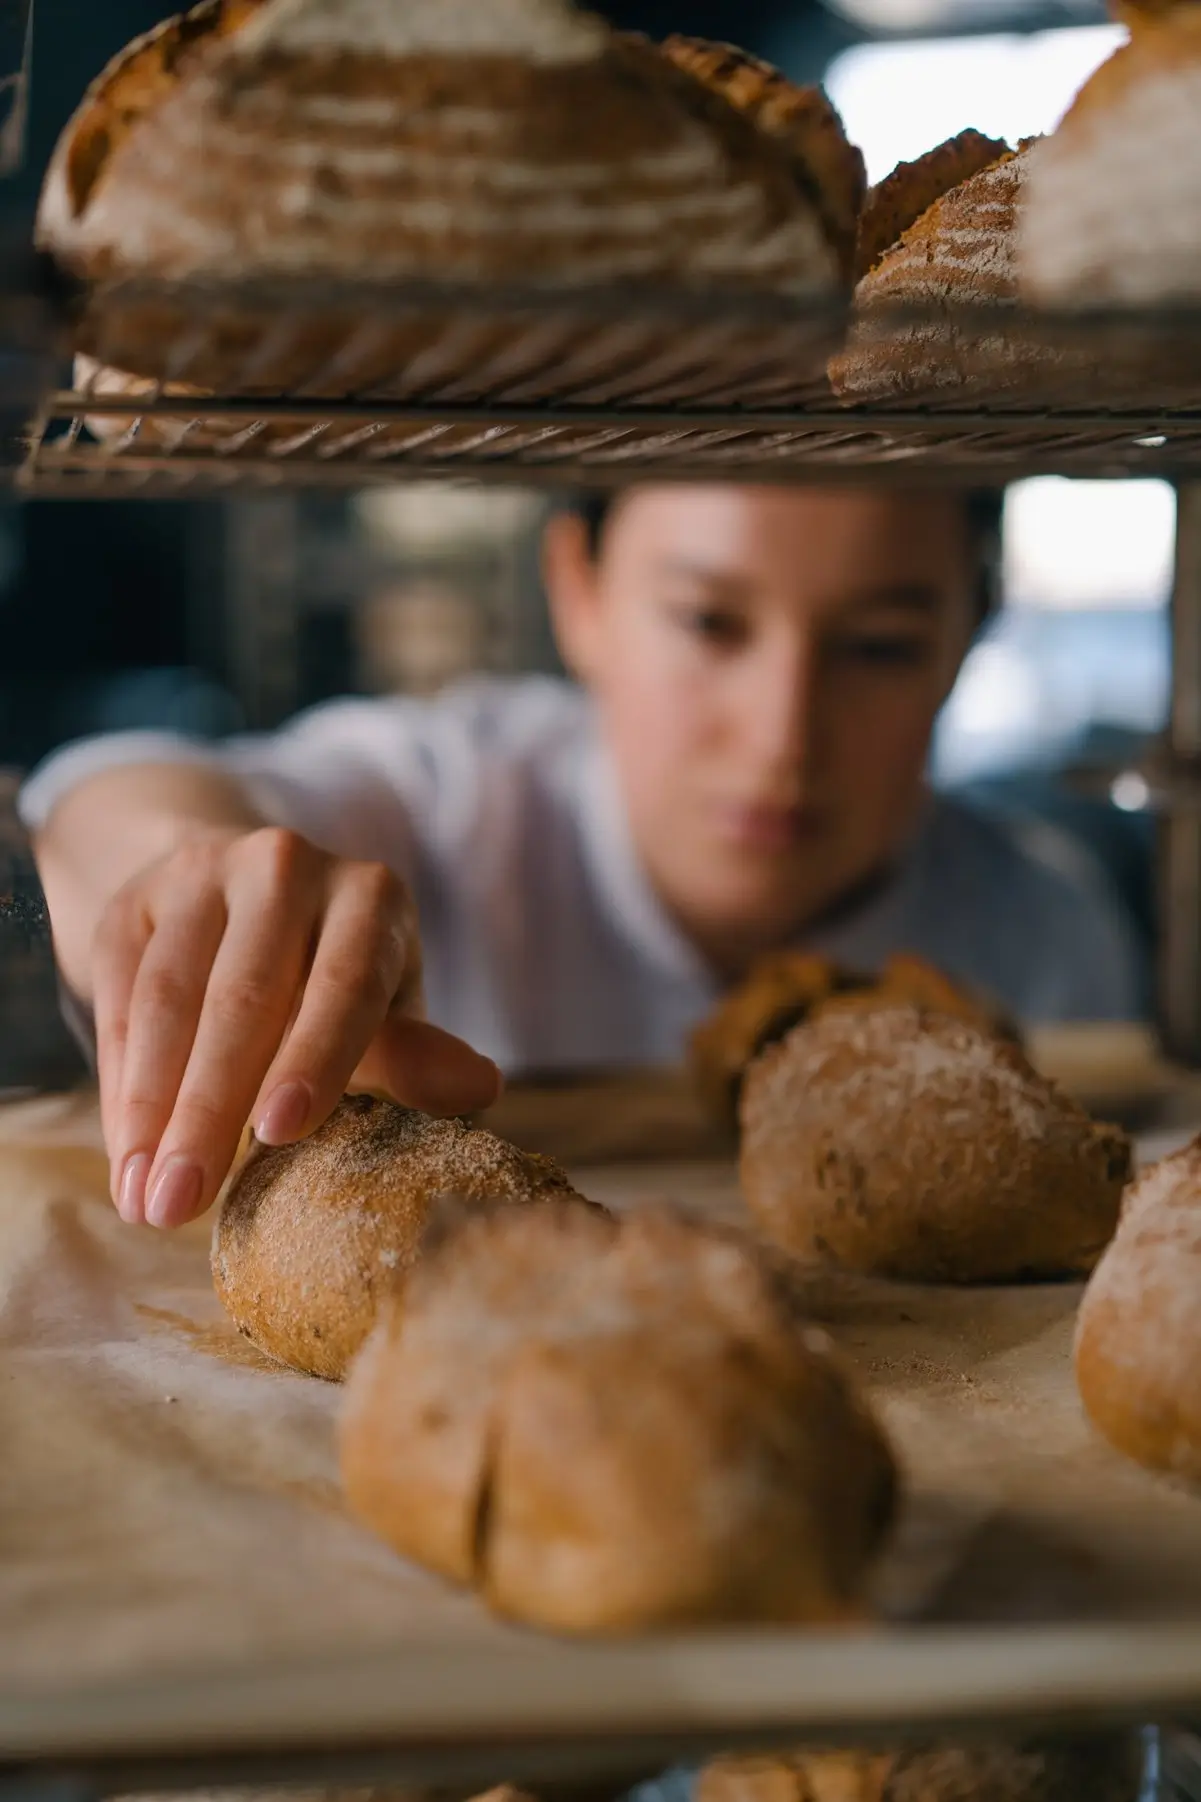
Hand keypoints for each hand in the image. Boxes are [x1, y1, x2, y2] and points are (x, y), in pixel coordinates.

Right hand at [91, 825, 499, 1228]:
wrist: (243, 912)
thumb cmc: (335, 987)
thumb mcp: (384, 1016)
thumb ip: (413, 1055)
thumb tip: (480, 1087)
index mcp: (369, 896)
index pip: (345, 981)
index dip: (314, 1056)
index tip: (278, 1133)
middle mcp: (285, 867)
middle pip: (245, 995)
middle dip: (210, 1108)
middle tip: (182, 1204)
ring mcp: (202, 875)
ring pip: (168, 998)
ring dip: (151, 1108)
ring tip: (144, 1200)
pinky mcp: (135, 903)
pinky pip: (120, 999)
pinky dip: (121, 1084)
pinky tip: (127, 1156)